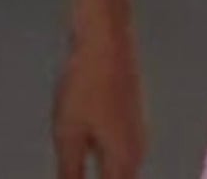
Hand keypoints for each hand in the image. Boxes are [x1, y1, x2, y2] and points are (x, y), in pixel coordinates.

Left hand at [53, 19, 143, 177]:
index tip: (72, 175)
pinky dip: (101, 159)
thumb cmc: (85, 87)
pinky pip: (116, 151)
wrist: (106, 41)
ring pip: (118, 168)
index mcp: (125, 162)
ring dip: (99, 172)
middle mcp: (137, 152)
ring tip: (73, 164)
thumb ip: (70, 172)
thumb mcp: (69, 135)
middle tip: (70, 170)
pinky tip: (81, 149)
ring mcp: (135, 133)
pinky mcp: (128, 118)